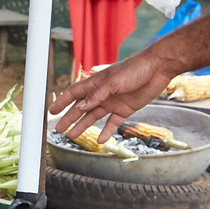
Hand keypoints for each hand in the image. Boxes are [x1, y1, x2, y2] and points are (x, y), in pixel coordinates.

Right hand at [52, 51, 170, 140]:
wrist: (157, 69)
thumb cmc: (135, 69)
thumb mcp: (113, 82)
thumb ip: (96, 95)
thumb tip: (80, 108)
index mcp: (96, 83)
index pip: (74, 93)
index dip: (62, 101)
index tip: (52, 111)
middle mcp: (102, 94)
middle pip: (81, 108)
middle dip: (69, 118)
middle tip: (59, 128)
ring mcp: (113, 102)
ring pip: (94, 116)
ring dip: (83, 125)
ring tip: (73, 135)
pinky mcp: (125, 109)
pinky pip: (112, 122)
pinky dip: (106, 131)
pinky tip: (100, 139)